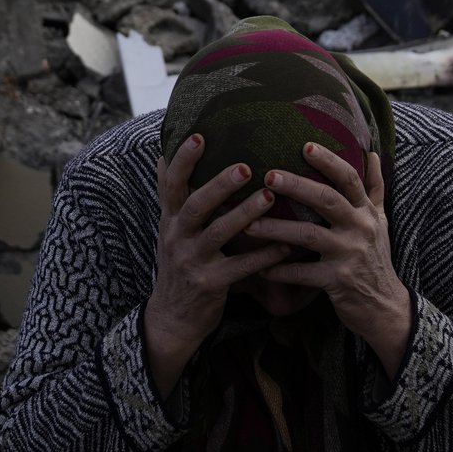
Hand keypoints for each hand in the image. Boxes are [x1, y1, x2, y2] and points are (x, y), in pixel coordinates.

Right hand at [144, 134, 285, 400]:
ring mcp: (192, 261)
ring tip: (271, 197)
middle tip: (246, 166)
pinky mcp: (209, 285)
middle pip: (195, 205)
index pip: (170, 184)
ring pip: (218, 234)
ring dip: (246, 214)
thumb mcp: (171, 229)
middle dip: (219, 185)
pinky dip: (263, 256)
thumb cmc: (181, 263)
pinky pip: (240, 268)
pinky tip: (287, 246)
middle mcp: (176, 237)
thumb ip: (174, 197)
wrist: (172, 317)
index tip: (199, 134)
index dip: (182, 160)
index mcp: (170, 219)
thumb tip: (165, 154)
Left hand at [246, 144, 414, 379]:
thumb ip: (374, 187)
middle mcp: (360, 228)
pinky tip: (258, 268)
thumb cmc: (376, 258)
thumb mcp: (380, 221)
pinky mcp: (337, 281)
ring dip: (276, 229)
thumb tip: (371, 152)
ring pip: (309, 235)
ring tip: (248, 224)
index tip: (306, 145)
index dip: (329, 160)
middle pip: (327, 199)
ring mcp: (349, 255)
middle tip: (267, 176)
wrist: (385, 306)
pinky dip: (280, 270)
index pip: (349, 179)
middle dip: (297, 186)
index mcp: (366, 211)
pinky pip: (302, 273)